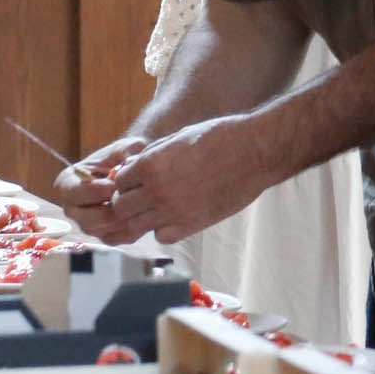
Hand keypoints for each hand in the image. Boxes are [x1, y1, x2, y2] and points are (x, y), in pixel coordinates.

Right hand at [46, 135, 144, 236]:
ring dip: (123, 220)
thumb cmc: (124, 156)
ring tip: (140, 206)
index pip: (77, 193)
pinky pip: (115, 238)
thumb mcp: (121, 148)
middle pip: (88, 220)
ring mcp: (87, 224)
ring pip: (102, 231)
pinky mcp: (103, 234)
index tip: (117, 184)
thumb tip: (121, 169)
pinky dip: (129, 229)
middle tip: (132, 199)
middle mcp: (72, 208)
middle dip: (113, 210)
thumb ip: (120, 156)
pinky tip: (143, 215)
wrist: (135, 167)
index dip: (98, 190)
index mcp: (66, 184)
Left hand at [70, 113, 277, 245]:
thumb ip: (153, 154)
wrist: (256, 151)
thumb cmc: (222, 137)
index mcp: (152, 164)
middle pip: (120, 207)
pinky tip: (173, 216)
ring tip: (157, 206)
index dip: (126, 180)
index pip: (118, 181)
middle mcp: (157, 190)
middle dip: (127, 200)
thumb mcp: (179, 137)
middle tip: (141, 195)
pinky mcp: (192, 225)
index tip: (137, 179)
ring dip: (142, 216)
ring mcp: (174, 211)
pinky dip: (162, 229)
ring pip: (136, 225)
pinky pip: (161, 236)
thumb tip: (134, 167)